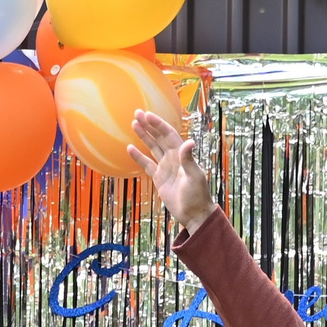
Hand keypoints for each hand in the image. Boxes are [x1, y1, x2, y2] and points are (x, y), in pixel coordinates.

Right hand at [127, 111, 214, 231]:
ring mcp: (166, 167)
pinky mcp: (159, 178)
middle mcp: (173, 158)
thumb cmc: (197, 195)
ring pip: (153, 147)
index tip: (147, 115)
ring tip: (134, 124)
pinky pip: (147, 164)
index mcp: (181, 155)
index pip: (168, 134)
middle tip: (137, 113)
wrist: (194, 214)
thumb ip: (188, 159)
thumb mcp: (194, 176)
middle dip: (149, 125)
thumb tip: (189, 141)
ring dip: (144, 136)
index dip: (158, 124)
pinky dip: (139, 157)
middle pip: (159, 137)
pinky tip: (130, 148)